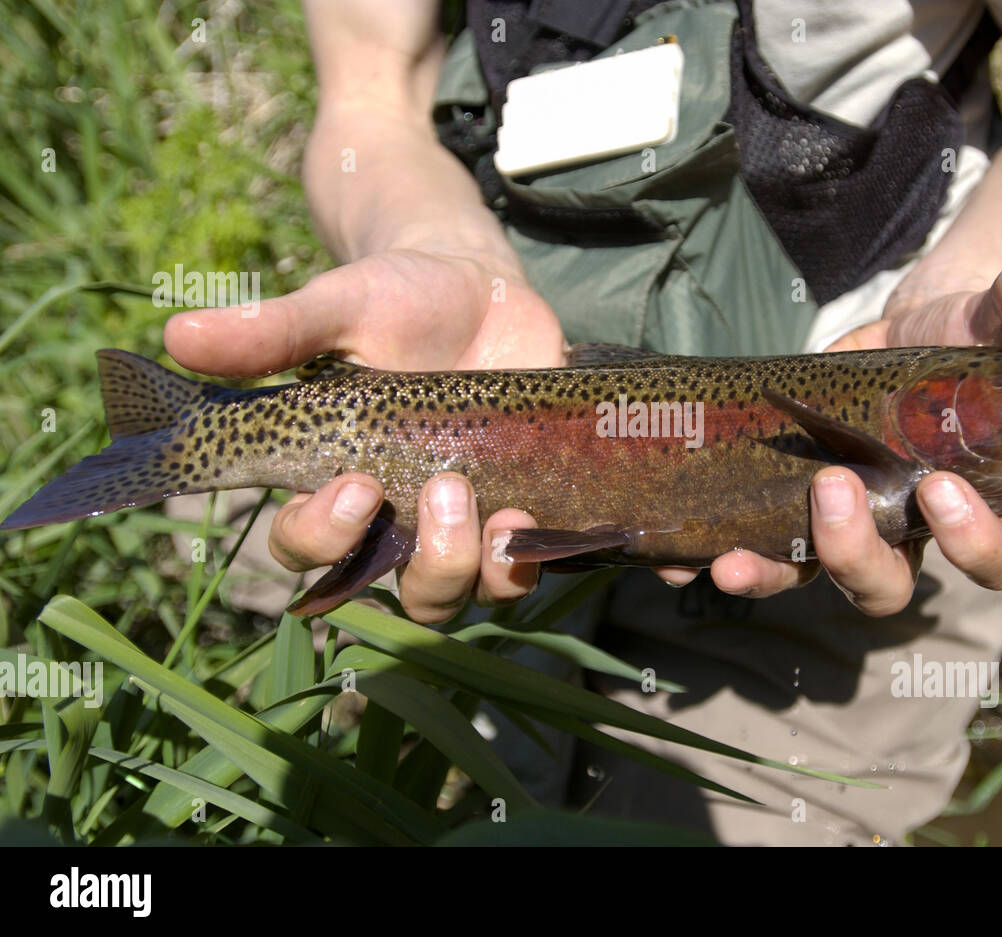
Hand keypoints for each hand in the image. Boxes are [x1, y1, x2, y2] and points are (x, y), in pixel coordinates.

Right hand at [165, 247, 564, 621]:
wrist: (478, 286)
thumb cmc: (395, 298)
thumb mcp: (340, 305)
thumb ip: (274, 329)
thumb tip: (178, 333)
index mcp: (339, 479)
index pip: (306, 546)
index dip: (324, 536)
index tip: (357, 486)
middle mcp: (398, 517)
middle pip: (394, 592)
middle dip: (426, 563)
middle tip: (444, 488)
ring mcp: (464, 520)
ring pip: (460, 593)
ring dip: (478, 570)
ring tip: (502, 515)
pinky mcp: (523, 506)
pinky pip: (525, 567)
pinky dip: (533, 559)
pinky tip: (537, 523)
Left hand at [676, 219, 1001, 614]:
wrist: (908, 331)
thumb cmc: (968, 332)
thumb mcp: (996, 308)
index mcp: (972, 500)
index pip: (990, 556)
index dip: (973, 541)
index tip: (944, 490)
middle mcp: (903, 530)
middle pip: (887, 585)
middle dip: (857, 556)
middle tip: (831, 493)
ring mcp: (839, 522)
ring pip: (810, 575)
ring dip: (770, 574)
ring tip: (729, 562)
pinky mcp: (784, 499)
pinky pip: (752, 543)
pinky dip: (712, 556)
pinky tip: (674, 555)